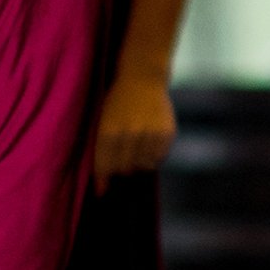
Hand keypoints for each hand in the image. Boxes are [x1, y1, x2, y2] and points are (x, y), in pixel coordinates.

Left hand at [93, 67, 176, 187]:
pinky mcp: (167, 134)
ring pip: (143, 166)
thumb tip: (105, 182)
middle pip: (124, 169)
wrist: (143, 77)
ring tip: (136, 145)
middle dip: (120, 168)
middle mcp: (130, 135)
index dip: (102, 181)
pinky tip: (148, 141)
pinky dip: (152, 156)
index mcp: (109, 131)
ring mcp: (150, 135)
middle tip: (121, 159)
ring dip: (138, 162)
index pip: (105, 166)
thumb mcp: (103, 119)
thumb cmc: (117, 101)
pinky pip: (158, 159)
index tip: (102, 192)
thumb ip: (102, 148)